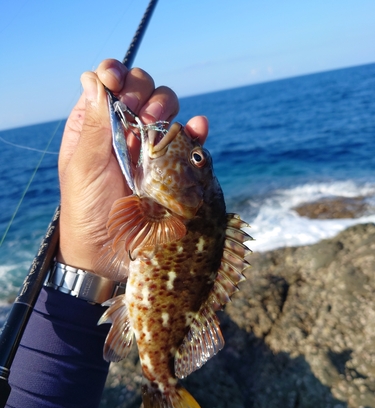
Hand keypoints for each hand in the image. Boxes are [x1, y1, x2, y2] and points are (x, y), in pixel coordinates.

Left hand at [57, 58, 208, 272]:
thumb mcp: (84, 166)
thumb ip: (93, 124)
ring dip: (167, 108)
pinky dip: (196, 129)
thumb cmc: (87, 209)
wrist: (109, 251)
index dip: (115, 74)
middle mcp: (123, 130)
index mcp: (95, 124)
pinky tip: (198, 128)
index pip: (108, 83)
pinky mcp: (172, 166)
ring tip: (159, 127)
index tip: (116, 80)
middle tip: (140, 116)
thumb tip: (93, 77)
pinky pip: (189, 140)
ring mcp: (150, 147)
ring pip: (166, 108)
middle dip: (143, 93)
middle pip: (141, 89)